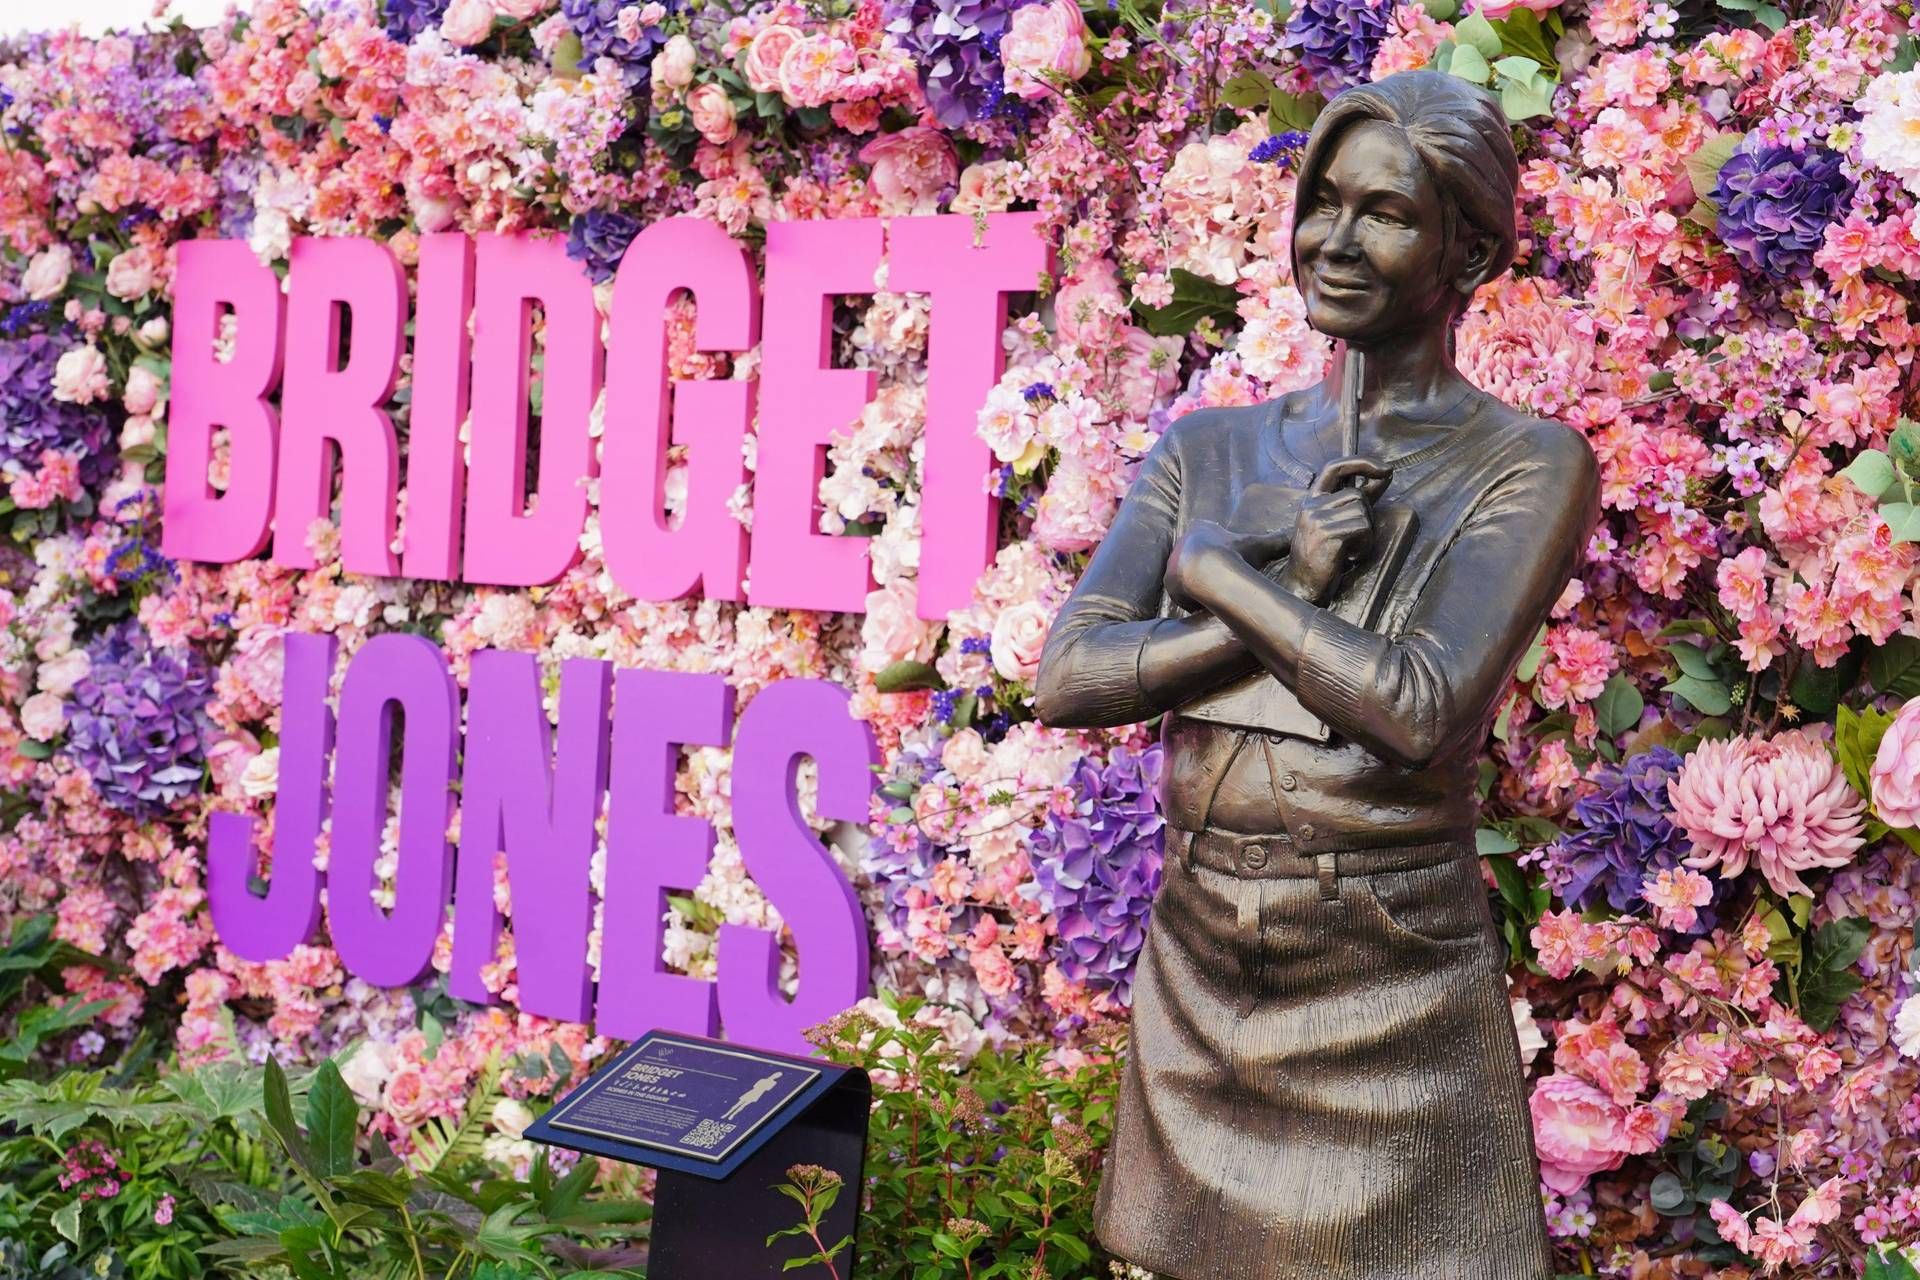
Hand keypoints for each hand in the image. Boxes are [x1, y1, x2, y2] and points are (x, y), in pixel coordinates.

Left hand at [1165, 520, 1291, 611]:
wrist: (1208, 568)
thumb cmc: (1235, 553)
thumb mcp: (1260, 545)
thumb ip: (1280, 540)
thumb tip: (1303, 533)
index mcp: (1201, 527)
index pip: (1212, 544)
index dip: (1224, 558)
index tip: (1232, 570)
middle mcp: (1183, 541)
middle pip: (1200, 563)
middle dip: (1211, 574)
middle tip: (1225, 587)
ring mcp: (1173, 561)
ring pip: (1191, 580)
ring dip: (1202, 589)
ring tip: (1216, 597)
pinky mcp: (1167, 580)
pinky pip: (1182, 594)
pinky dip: (1193, 600)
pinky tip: (1205, 604)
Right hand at [1282, 457, 1390, 604]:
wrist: (1301, 586)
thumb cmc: (1321, 557)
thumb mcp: (1335, 523)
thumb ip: (1357, 500)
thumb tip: (1385, 475)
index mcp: (1311, 500)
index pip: (1335, 467)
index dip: (1362, 462)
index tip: (1386, 469)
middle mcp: (1311, 506)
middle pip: (1356, 495)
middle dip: (1367, 516)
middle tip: (1356, 538)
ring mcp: (1317, 520)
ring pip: (1362, 513)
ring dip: (1366, 534)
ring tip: (1351, 550)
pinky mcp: (1327, 535)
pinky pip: (1363, 529)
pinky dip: (1364, 545)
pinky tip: (1350, 557)